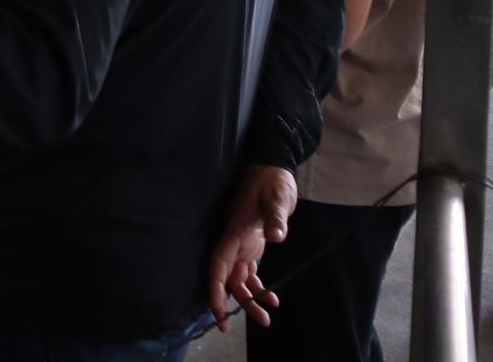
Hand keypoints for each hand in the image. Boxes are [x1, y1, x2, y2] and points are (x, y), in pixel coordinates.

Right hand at [206, 163, 295, 331]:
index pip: (219, 264)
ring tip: (266, 319)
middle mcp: (234, 240)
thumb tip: (275, 236)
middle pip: (228, 278)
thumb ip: (275, 217)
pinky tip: (272, 299)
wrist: (273, 166)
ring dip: (248, 300)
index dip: (215, 288)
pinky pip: (250, 272)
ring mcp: (243, 243)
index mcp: (235, 230)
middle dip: (231, 303)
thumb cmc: (272, 179)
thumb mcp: (277, 197)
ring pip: (239, 278)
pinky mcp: (252, 243)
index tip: (217, 310)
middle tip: (234, 327)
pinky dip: (259, 288)